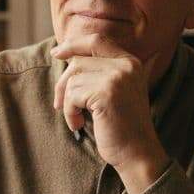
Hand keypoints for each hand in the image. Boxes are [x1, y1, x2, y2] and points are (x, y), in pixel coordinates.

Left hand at [52, 35, 169, 193]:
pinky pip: (72, 95)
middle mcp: (126, 65)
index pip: (96, 40)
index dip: (73, 44)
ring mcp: (117, 78)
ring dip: (67, 102)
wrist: (137, 153)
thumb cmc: (120, 126)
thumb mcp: (113, 91)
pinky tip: (78, 124)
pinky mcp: (107, 93)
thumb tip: (65, 54)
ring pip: (73, 78)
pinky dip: (69, 112)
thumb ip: (98, 71)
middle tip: (59, 104)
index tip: (56, 53)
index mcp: (130, 62)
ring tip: (77, 119)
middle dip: (63, 83)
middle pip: (78, 61)